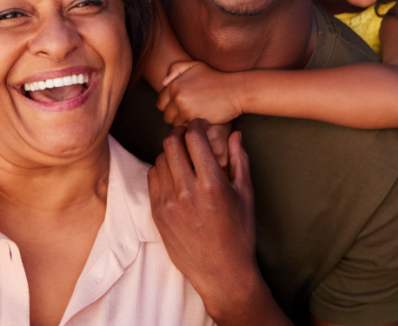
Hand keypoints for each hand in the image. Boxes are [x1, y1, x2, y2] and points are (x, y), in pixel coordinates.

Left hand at [147, 120, 286, 324]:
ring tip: (182, 156)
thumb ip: (240, 161)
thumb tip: (234, 135)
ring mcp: (168, 203)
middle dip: (180, 134)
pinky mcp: (157, 214)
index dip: (196, 126)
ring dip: (170, 153)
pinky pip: (152, 179)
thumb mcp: (246, 195)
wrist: (221, 271)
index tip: (200, 125)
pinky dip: (161, 171)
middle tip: (188, 136)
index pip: (194, 139)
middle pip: (171, 144)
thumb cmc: (239, 233)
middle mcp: (187, 191)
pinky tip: (173, 175)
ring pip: (159, 160)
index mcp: (212, 184)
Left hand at [157, 61, 242, 126]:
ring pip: (175, 124)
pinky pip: (186, 129)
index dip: (171, 106)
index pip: (161, 102)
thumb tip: (163, 83)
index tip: (185, 105)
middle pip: (166, 115)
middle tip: (192, 112)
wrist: (236, 89)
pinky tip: (202, 120)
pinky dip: (192, 127)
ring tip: (197, 116)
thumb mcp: (196, 66)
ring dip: (185, 122)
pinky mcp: (193, 118)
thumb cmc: (217, 78)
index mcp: (174, 83)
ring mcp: (184, 108)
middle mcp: (176, 95)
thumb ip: (176, 69)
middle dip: (177, 115)